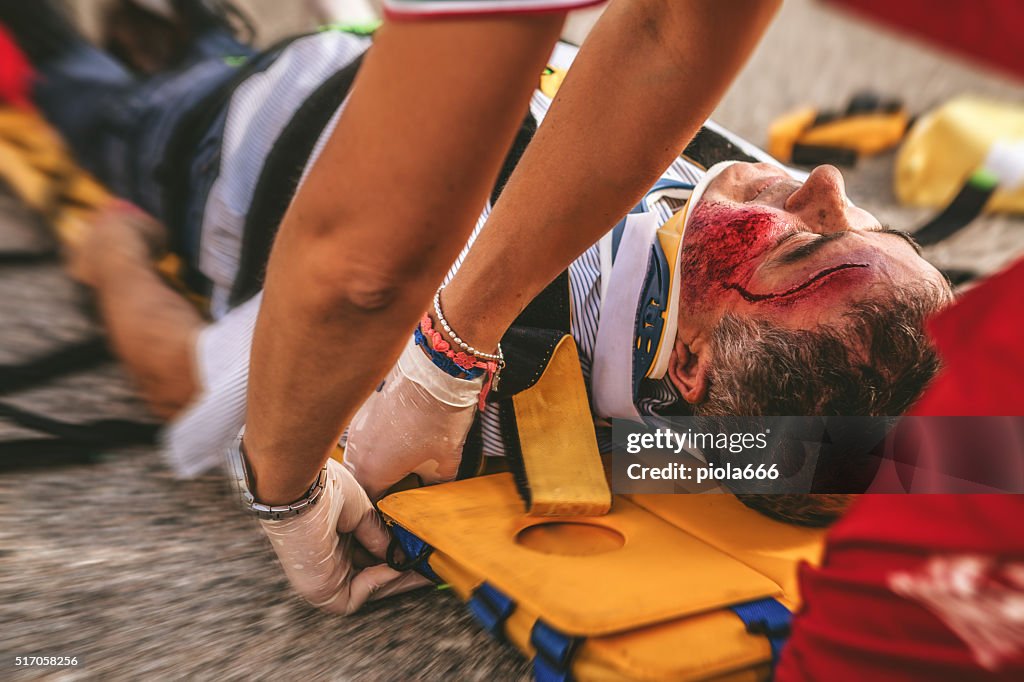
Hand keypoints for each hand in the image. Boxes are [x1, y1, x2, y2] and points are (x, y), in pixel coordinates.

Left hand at [259, 457, 426, 613]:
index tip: (421, 552)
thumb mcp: (362, 512)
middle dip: (402, 571)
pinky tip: (393, 565)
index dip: (395, 555)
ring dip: (396, 578)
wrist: (301, 492)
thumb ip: (379, 536)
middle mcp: (331, 558)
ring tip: (422, 566)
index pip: (369, 554)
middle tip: (430, 567)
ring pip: (368, 587)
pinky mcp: (321, 591)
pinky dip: (378, 583)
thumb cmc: (325, 490)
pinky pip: (356, 596)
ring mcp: (325, 576)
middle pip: (372, 573)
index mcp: (336, 536)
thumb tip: (400, 554)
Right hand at [344, 335, 482, 499]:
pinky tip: (398, 438)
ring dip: (375, 464)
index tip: (397, 512)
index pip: (368, 505)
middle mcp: (356, 450)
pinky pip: (364, 435)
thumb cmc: (439, 419)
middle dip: (377, 488)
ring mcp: (357, 427)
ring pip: (360, 456)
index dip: (383, 512)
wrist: (435, 372)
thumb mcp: (445, 462)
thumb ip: (434, 485)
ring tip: (400, 464)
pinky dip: (377, 442)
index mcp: (370, 471)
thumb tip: (432, 490)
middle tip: (400, 489)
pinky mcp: (364, 409)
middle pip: (360, 481)